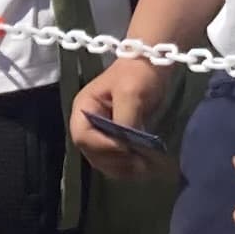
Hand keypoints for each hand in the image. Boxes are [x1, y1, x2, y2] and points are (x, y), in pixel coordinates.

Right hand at [70, 55, 172, 176]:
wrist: (152, 66)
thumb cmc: (138, 73)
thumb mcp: (131, 93)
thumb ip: (125, 120)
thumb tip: (126, 146)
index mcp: (84, 108)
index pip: (82, 136)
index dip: (102, 146)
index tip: (127, 148)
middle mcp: (87, 123)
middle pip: (91, 152)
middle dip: (114, 160)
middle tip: (140, 163)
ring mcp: (100, 133)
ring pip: (102, 160)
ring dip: (121, 167)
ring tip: (144, 167)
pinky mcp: (114, 139)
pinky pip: (114, 160)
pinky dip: (127, 167)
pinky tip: (143, 166)